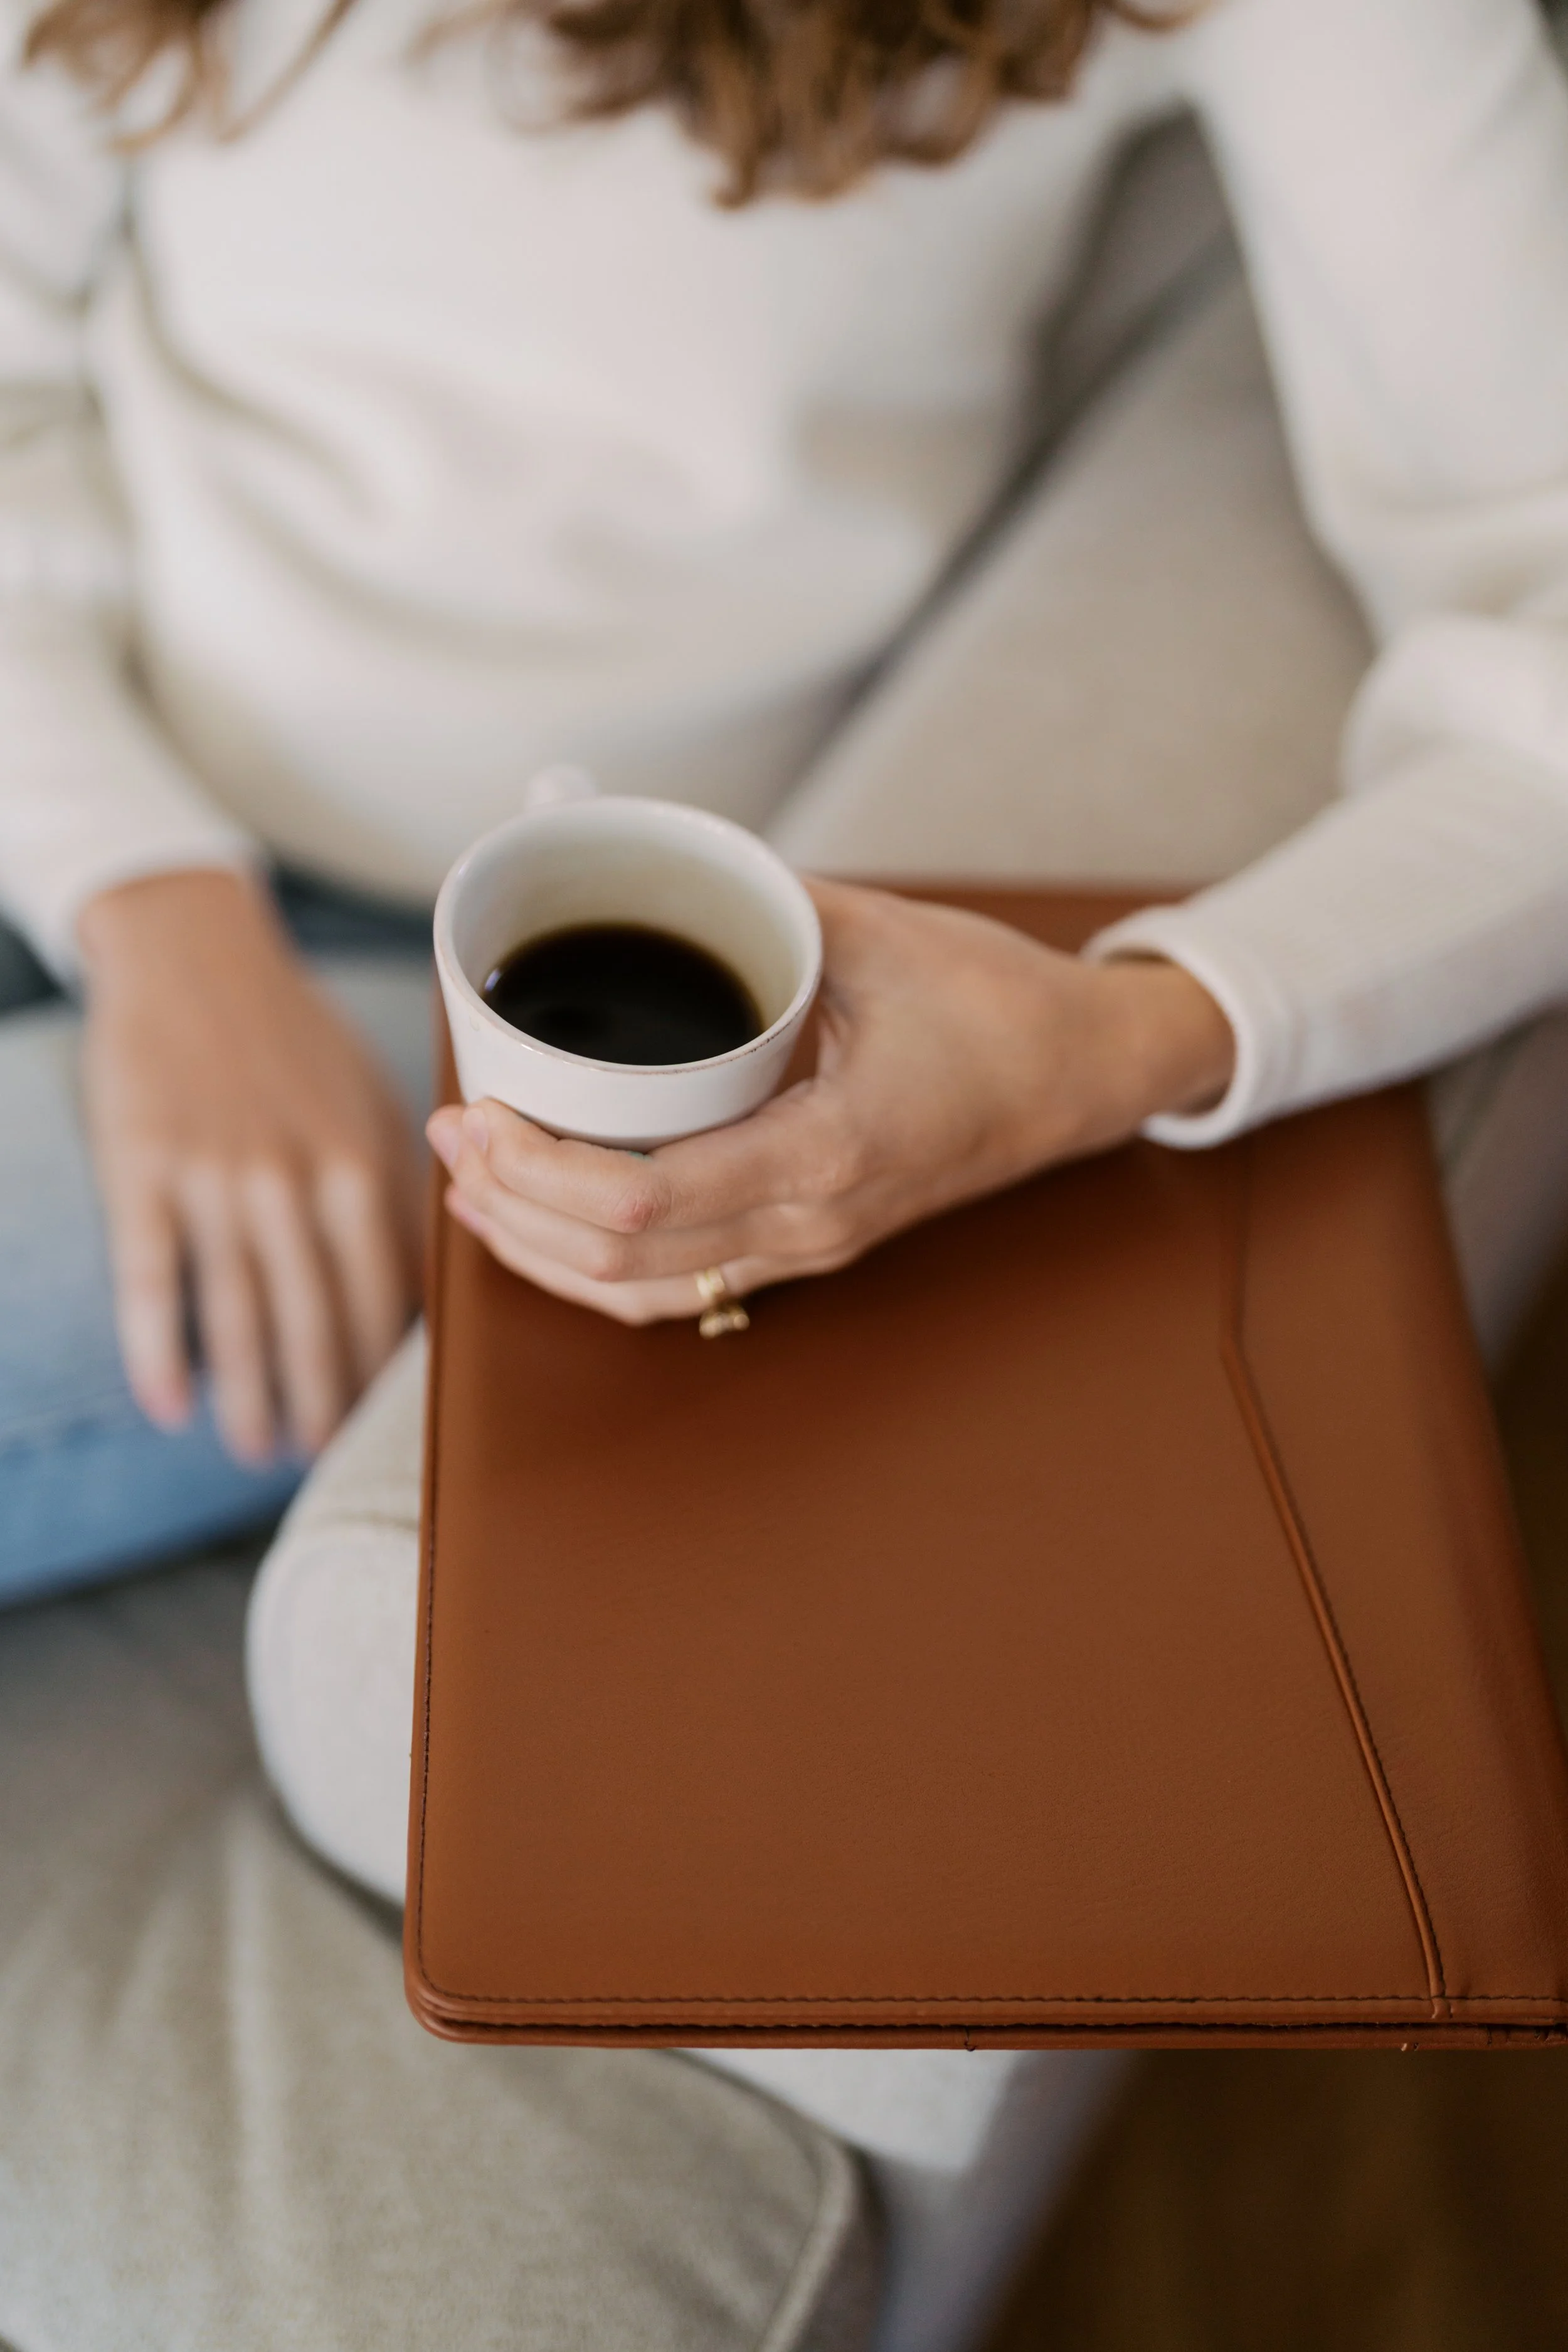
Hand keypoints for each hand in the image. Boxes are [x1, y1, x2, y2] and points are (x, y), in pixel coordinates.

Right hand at [78, 869, 422, 1461]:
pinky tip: (172, 1405)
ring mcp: (215, 1177)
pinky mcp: (142, 1171)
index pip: (387, 1290)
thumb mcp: (366, 1103)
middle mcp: (293, 1177)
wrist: (193, 952)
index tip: (395, 1422)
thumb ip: (393, 1193)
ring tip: (261, 1452)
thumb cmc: (292, 1039)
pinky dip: (159, 1351)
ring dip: (253, 1393)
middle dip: (326, 1399)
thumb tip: (424, 1288)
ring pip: (238, 1312)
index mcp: (361, 1162)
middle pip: (315, 1316)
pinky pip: (153, 1279)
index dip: (388, 1364)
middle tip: (327, 1462)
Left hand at [425, 879, 1233, 1324]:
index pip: (641, 1202)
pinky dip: (601, 1268)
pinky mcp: (811, 1245)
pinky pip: (686, 1288)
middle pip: (622, 1263)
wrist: (1085, 1072)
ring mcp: (812, 1248)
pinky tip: (551, 1225)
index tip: (477, 1112)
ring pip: (646, 1295)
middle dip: (514, 1208)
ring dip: (545, 1250)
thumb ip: (757, 901)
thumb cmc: (998, 1002)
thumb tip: (634, 857)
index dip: (534, 1171)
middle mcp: (812, 1224)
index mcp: (825, 1153)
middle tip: (452, 1133)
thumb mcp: (876, 928)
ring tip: (474, 1187)